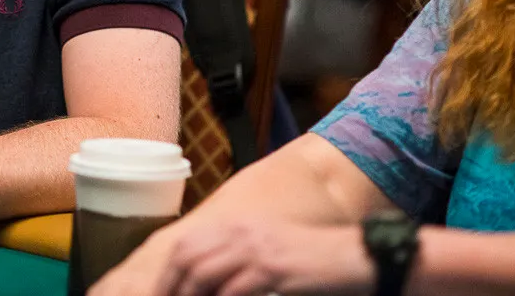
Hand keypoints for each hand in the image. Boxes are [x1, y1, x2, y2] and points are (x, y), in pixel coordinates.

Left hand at [92, 218, 374, 295]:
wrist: (356, 255)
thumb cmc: (311, 260)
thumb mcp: (266, 251)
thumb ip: (236, 262)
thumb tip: (207, 283)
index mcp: (235, 226)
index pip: (186, 247)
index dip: (167, 274)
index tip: (158, 294)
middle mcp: (240, 232)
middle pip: (188, 259)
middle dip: (170, 287)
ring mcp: (255, 249)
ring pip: (204, 275)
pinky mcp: (273, 269)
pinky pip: (233, 290)